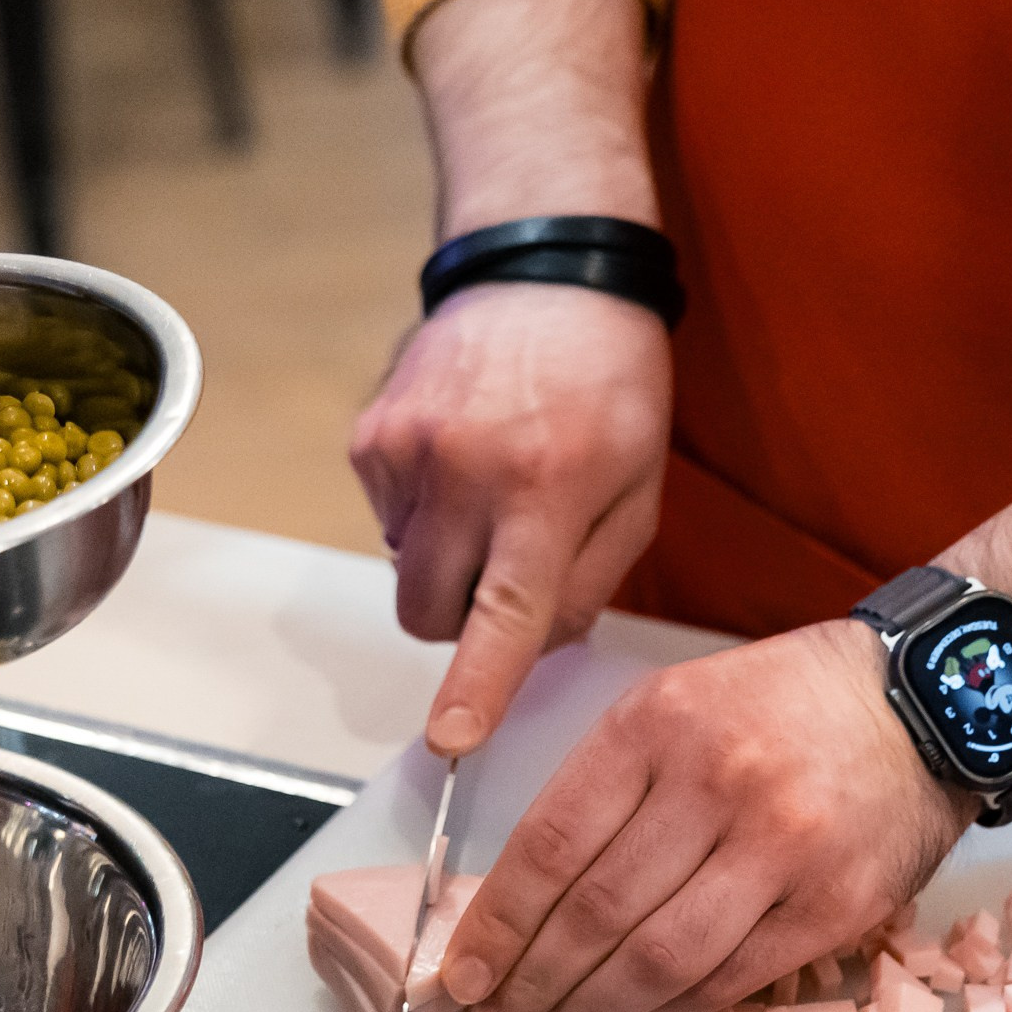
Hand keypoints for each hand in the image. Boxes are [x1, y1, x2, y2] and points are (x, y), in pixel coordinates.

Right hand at [351, 280, 671, 755]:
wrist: (543, 273)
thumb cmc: (608, 382)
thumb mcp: (641, 486)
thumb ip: (593, 580)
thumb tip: (536, 648)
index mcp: (546, 488)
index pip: (506, 612)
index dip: (478, 684)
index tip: (452, 737)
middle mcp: (466, 470)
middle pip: (431, 615)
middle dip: (464, 622)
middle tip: (508, 567)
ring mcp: (407, 450)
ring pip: (407, 573)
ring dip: (446, 562)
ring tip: (491, 492)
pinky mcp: (370, 437)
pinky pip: (389, 523)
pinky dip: (424, 514)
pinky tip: (462, 459)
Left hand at [443, 620, 970, 1011]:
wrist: (928, 701)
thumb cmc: (784, 708)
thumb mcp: (676, 706)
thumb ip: (603, 790)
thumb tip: (521, 900)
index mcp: (659, 725)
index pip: (549, 844)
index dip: (496, 923)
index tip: (463, 971)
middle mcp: (718, 784)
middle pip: (596, 911)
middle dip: (530, 981)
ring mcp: (783, 849)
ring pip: (658, 959)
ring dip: (591, 1010)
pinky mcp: (834, 906)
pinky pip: (730, 980)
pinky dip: (668, 1011)